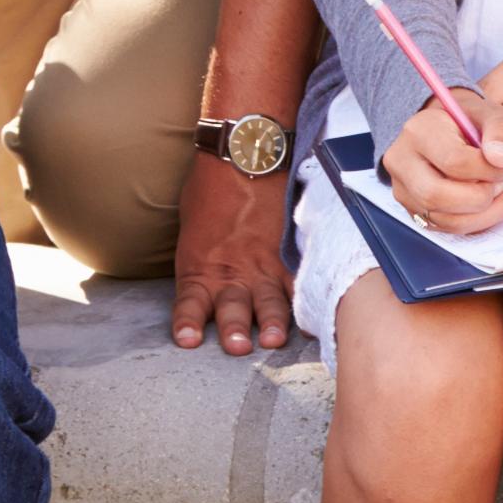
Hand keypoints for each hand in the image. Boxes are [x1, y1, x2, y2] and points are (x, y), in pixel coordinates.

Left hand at [170, 154, 293, 355]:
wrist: (244, 154)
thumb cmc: (210, 187)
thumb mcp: (192, 228)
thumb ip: (199, 259)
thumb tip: (207, 274)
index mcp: (200, 264)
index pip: (190, 302)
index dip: (188, 322)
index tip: (188, 341)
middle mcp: (231, 269)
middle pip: (233, 307)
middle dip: (236, 329)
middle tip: (238, 347)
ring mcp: (263, 263)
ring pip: (270, 301)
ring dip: (273, 323)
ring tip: (275, 340)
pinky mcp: (288, 253)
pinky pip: (298, 282)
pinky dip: (306, 301)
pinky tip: (315, 320)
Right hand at [383, 96, 502, 233]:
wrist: (444, 130)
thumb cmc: (467, 121)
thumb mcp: (490, 113)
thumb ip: (501, 131)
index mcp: (419, 131)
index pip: (453, 161)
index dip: (490, 170)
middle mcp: (402, 162)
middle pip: (438, 196)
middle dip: (482, 197)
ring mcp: (403, 190)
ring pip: (443, 219)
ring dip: (484, 214)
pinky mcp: (413, 210)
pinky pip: (447, 228)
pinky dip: (477, 222)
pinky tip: (493, 204)